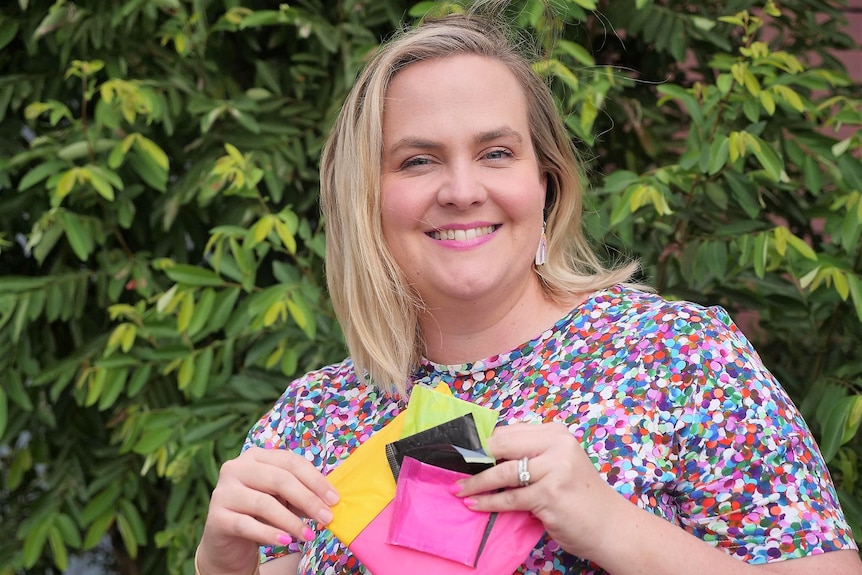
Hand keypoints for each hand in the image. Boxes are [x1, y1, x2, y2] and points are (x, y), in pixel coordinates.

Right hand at [197, 447, 339, 574]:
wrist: (229, 543)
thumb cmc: (261, 514)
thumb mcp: (282, 499)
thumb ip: (301, 494)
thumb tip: (329, 499)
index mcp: (255, 457)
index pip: (290, 462)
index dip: (315, 480)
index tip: (334, 499)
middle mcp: (236, 469)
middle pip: (279, 480)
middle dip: (308, 499)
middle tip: (327, 517)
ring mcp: (223, 492)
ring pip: (264, 503)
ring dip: (292, 521)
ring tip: (309, 535)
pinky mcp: (216, 518)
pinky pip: (247, 525)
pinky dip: (270, 534)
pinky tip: (286, 541)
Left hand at [454, 422, 624, 561]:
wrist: (610, 525)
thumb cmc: (578, 496)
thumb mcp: (558, 464)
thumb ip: (530, 453)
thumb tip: (485, 452)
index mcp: (557, 433)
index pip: (510, 431)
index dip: (482, 441)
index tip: (460, 451)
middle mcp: (557, 445)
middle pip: (503, 445)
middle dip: (475, 458)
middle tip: (452, 467)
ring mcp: (555, 469)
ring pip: (503, 472)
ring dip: (476, 481)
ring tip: (458, 488)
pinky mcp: (550, 494)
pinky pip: (510, 497)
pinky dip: (488, 501)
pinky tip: (474, 503)